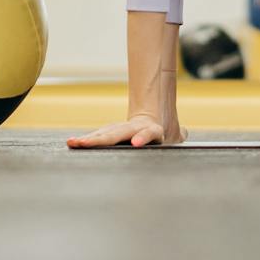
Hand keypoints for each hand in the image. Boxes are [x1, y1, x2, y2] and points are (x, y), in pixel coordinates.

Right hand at [66, 113, 188, 148]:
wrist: (153, 116)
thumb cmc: (166, 131)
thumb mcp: (176, 134)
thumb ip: (180, 135)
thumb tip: (186, 133)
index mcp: (153, 130)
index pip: (148, 132)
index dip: (142, 137)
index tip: (136, 143)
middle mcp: (134, 129)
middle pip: (118, 134)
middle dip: (103, 139)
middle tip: (88, 143)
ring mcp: (121, 131)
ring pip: (104, 135)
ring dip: (89, 141)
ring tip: (74, 143)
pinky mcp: (112, 134)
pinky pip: (99, 138)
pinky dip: (86, 141)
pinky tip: (72, 144)